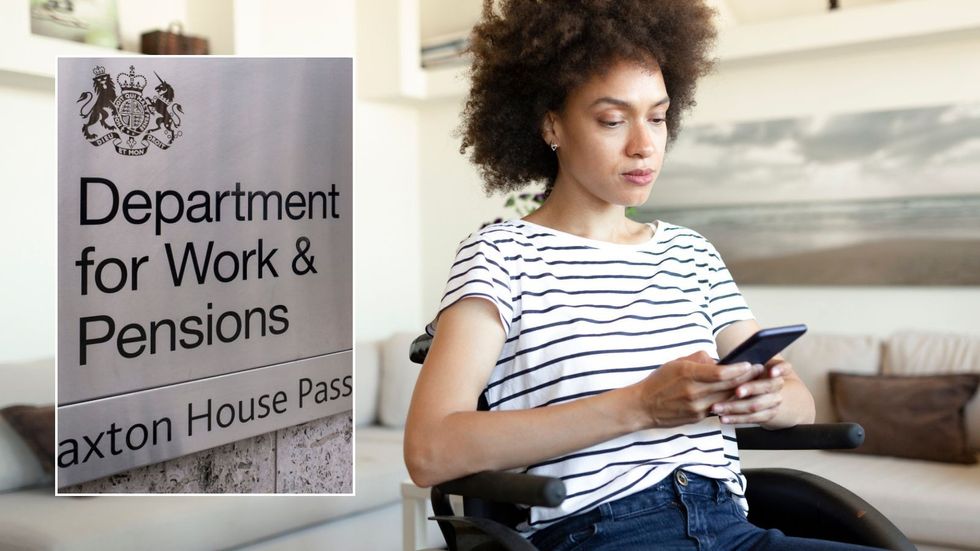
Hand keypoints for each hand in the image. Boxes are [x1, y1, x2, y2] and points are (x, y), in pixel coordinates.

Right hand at [633, 350, 765, 428]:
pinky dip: (729, 401)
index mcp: (688, 374)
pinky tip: (738, 396)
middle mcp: (694, 392)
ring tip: (754, 383)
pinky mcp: (698, 418)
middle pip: (728, 386)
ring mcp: (696, 407)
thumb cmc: (658, 382)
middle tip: (760, 371)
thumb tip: (717, 360)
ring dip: (742, 391)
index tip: (750, 363)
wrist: (643, 406)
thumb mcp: (676, 363)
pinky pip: (718, 407)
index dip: (738, 369)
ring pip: (727, 399)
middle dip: (746, 378)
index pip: (720, 373)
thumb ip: (698, 360)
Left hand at [709, 358, 790, 424]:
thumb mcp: (743, 366)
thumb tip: (713, 362)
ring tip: (717, 408)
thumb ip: (736, 363)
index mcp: (773, 368)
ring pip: (757, 405)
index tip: (771, 372)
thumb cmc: (745, 375)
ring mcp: (774, 401)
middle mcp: (777, 384)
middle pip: (769, 386)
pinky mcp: (768, 415)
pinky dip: (736, 418)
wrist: (762, 393)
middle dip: (752, 388)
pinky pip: (753, 418)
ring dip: (736, 407)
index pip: (784, 367)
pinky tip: (723, 418)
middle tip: (736, 391)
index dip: (779, 369)